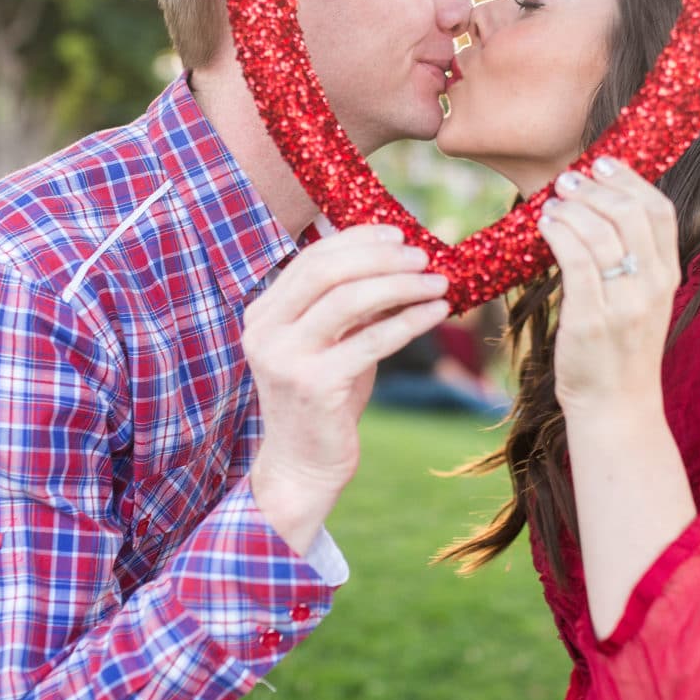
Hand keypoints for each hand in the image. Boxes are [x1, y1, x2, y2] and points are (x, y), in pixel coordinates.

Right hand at [244, 224, 449, 550]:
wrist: (303, 465)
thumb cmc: (325, 400)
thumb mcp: (332, 343)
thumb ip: (351, 304)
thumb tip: (401, 259)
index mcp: (263, 313)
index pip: (311, 258)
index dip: (358, 239)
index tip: (398, 234)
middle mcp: (265, 331)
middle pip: (327, 271)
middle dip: (381, 257)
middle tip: (423, 256)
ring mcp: (286, 358)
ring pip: (349, 300)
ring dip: (401, 284)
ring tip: (437, 283)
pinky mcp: (315, 386)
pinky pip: (371, 341)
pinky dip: (409, 321)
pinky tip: (436, 313)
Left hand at [537, 157, 680, 414]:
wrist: (616, 407)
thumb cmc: (620, 352)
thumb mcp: (641, 301)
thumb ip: (633, 260)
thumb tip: (600, 210)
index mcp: (668, 276)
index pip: (659, 210)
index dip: (629, 180)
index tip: (602, 165)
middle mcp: (652, 286)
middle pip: (630, 212)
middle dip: (596, 187)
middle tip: (568, 179)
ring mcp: (624, 303)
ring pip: (600, 232)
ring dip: (571, 207)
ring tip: (553, 203)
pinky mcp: (592, 319)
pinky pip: (575, 260)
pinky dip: (558, 233)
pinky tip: (545, 225)